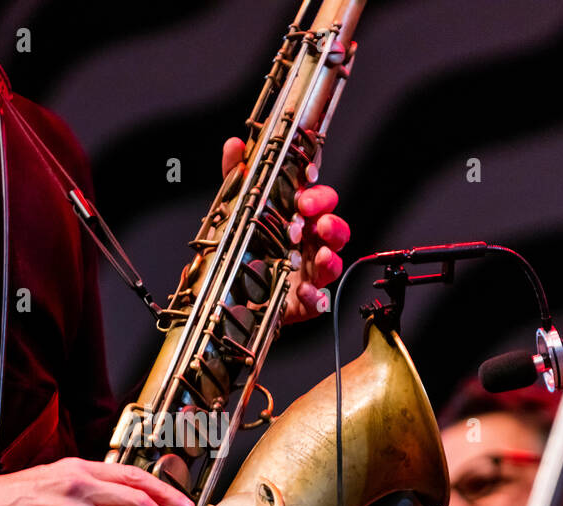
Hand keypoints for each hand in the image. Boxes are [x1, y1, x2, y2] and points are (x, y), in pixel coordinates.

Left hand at [221, 137, 348, 322]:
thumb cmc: (242, 252)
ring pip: (334, 262)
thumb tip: (234, 146)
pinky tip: (303, 290)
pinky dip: (314, 296)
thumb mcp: (234, 212)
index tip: (308, 182)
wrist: (228, 298)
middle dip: (328, 218)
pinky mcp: (303, 303)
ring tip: (321, 254)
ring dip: (331, 255)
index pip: (318, 200)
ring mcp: (308, 274)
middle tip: (309, 215)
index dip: (318, 192)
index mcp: (297, 221)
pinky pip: (319, 301)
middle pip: (333, 227)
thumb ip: (236, 178)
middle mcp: (308, 245)